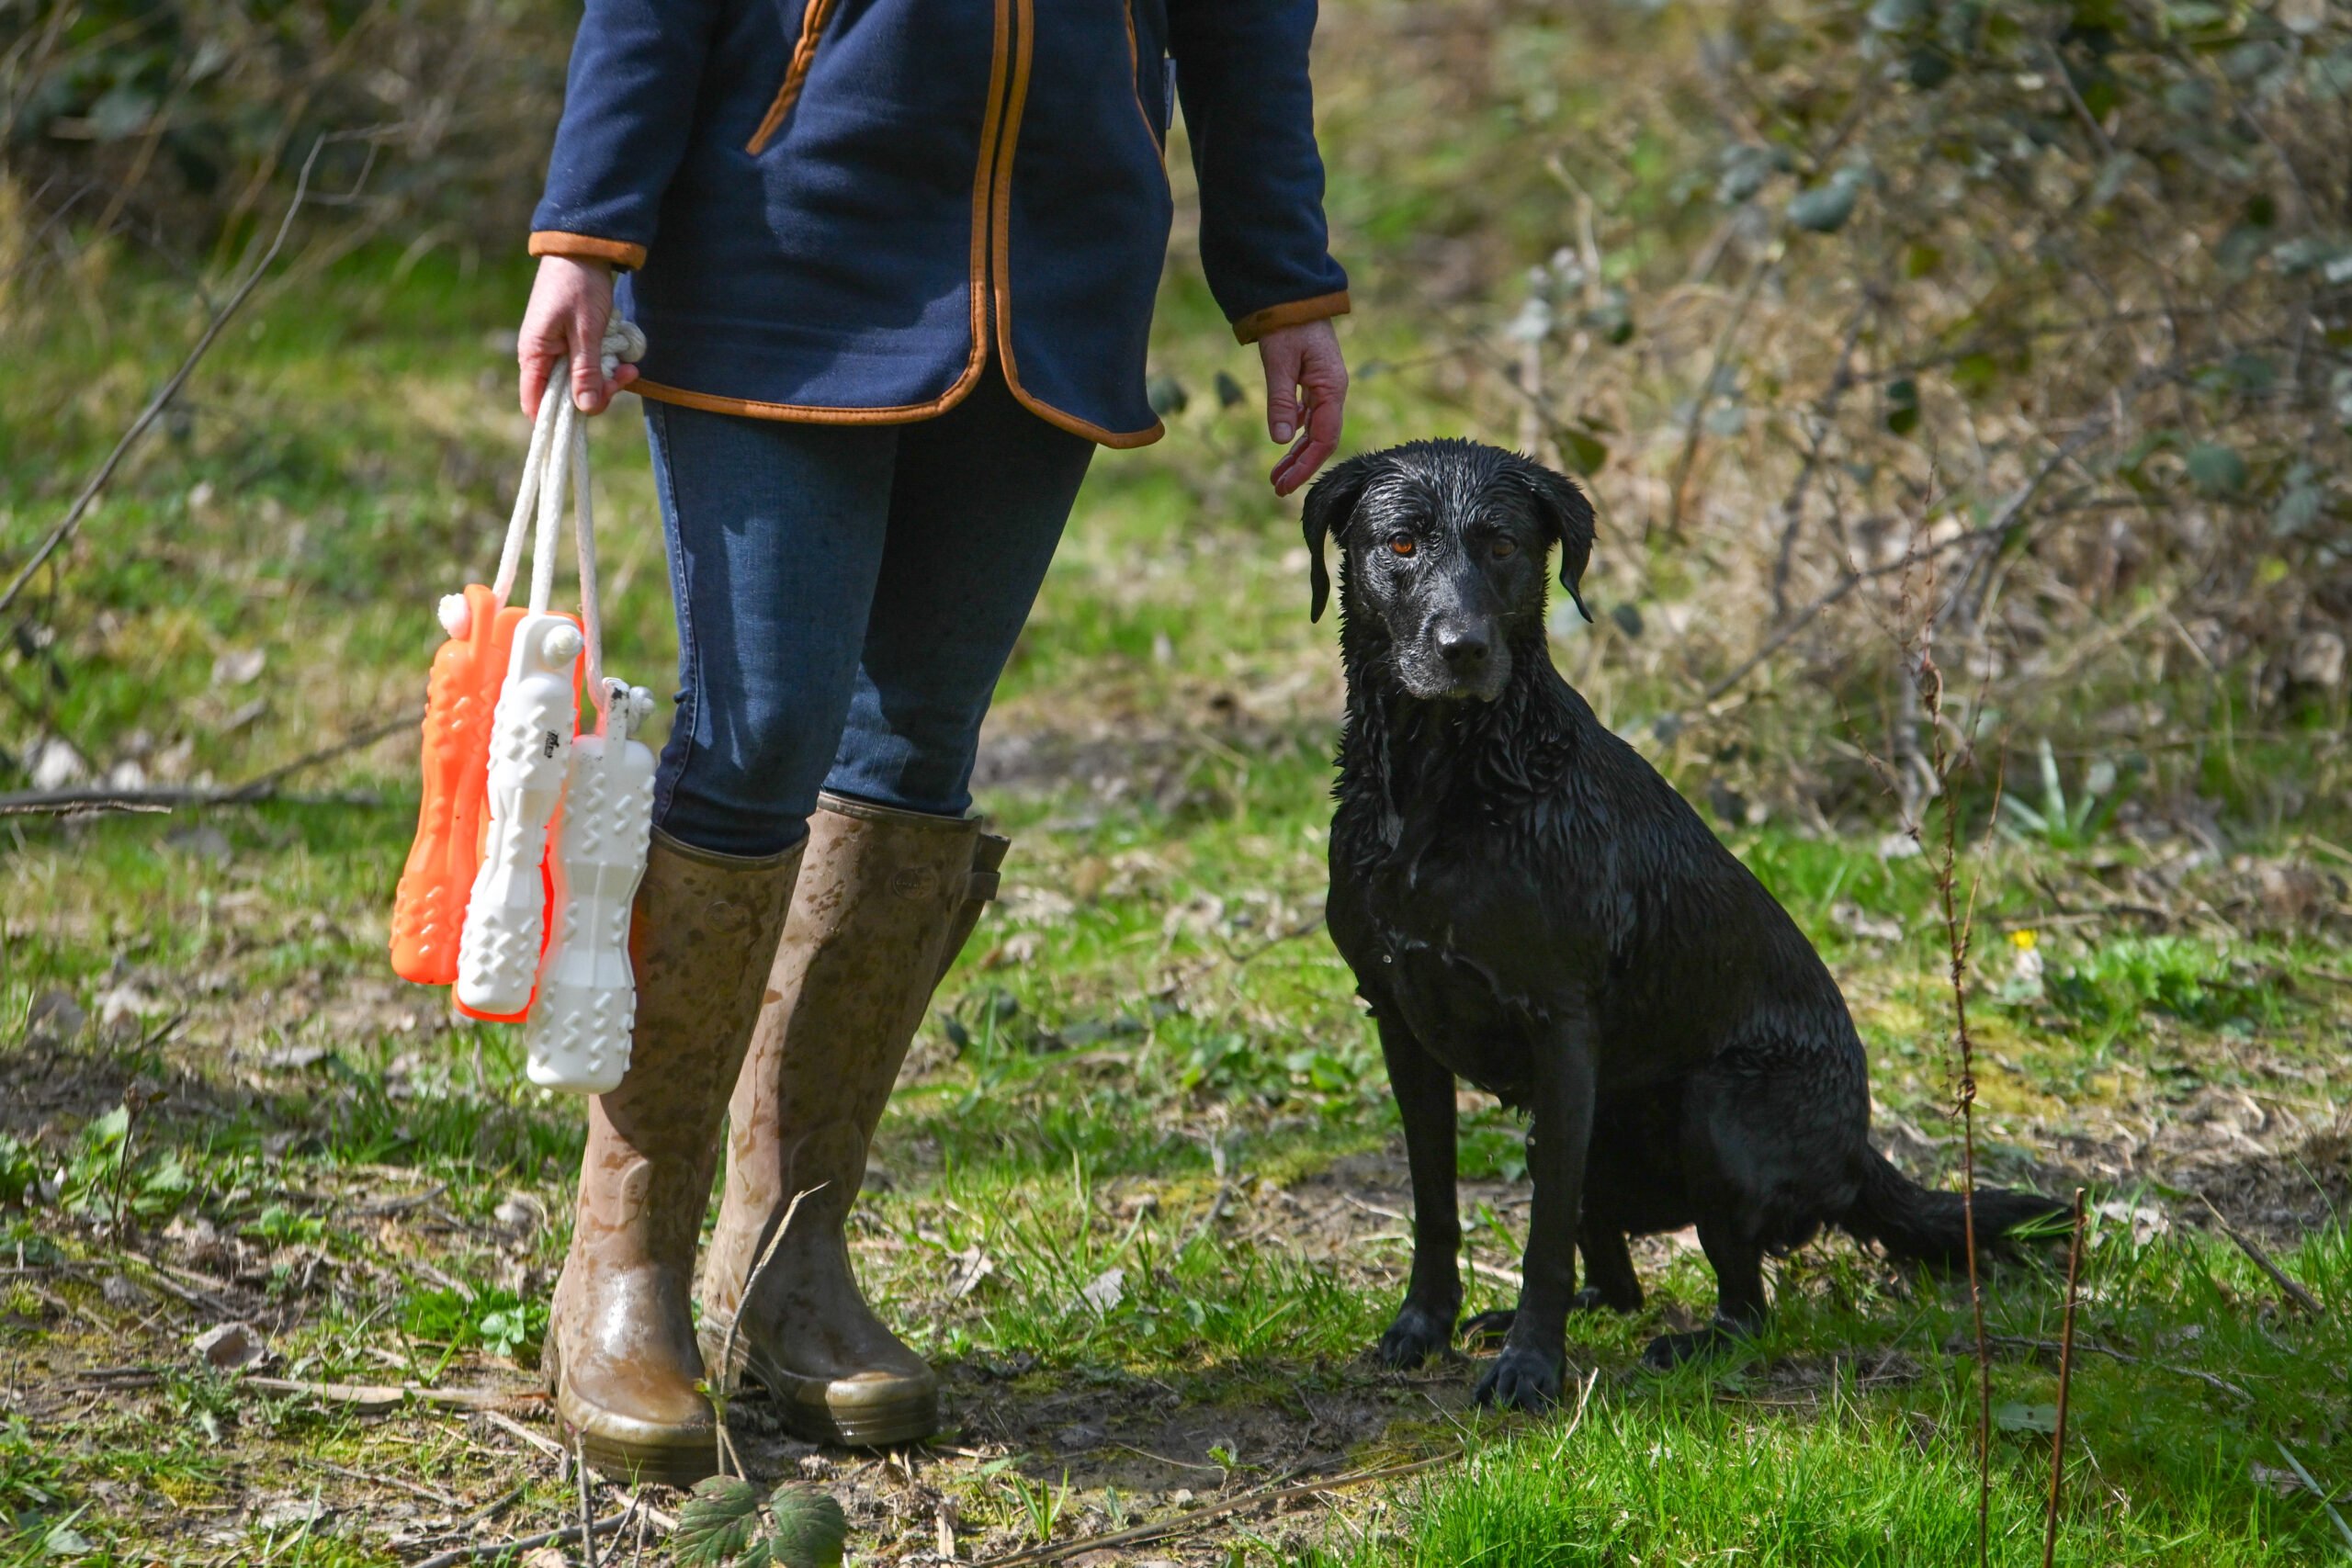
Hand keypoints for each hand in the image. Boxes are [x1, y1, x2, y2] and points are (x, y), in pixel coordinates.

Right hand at [518, 255, 639, 417]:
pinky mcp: (571, 342)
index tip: (594, 405)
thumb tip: (584, 408)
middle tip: (622, 376)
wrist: (584, 249)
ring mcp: (556, 349)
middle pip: (565, 397)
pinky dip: (605, 362)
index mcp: (534, 355)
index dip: (562, 416)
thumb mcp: (586, 331)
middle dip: (597, 393)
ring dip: (606, 377)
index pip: (536, 405)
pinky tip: (620, 350)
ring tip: (627, 363)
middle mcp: (540, 356)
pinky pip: (587, 364)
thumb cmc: (579, 286)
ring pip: (580, 382)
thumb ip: (585, 371)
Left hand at [1257, 317, 1347, 496]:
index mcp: (1332, 387)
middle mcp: (1333, 390)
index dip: (1305, 465)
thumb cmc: (1286, 324)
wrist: (1291, 292)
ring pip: (1314, 428)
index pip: (1324, 438)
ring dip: (1296, 451)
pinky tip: (1284, 439)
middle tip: (1277, 488)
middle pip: (1321, 438)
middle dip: (1300, 465)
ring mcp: (1325, 385)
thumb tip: (1280, 440)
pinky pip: (1309, 413)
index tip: (1285, 485)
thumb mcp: (1279, 363)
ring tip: (1277, 473)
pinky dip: (1296, 430)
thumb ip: (1280, 401)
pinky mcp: (1314, 379)